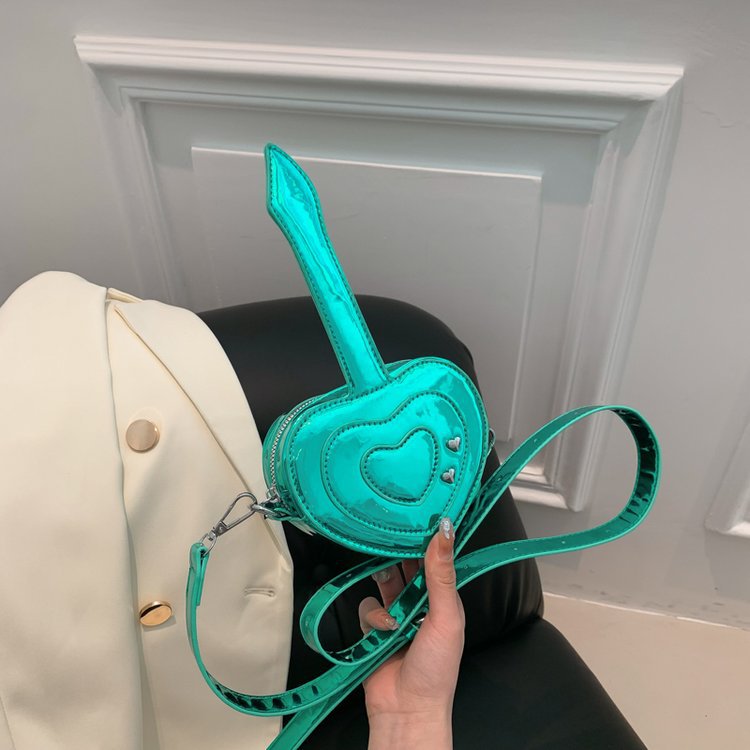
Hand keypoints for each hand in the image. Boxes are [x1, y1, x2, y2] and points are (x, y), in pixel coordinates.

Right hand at [359, 517, 463, 749]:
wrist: (407, 710)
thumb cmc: (436, 669)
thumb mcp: (446, 616)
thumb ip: (441, 573)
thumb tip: (445, 531)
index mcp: (444, 599)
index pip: (434, 560)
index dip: (426, 540)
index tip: (415, 518)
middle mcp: (421, 604)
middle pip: (406, 566)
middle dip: (398, 558)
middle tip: (392, 547)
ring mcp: (397, 615)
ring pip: (384, 581)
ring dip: (385, 588)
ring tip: (393, 606)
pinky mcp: (374, 628)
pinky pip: (366, 606)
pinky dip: (373, 616)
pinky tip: (384, 630)